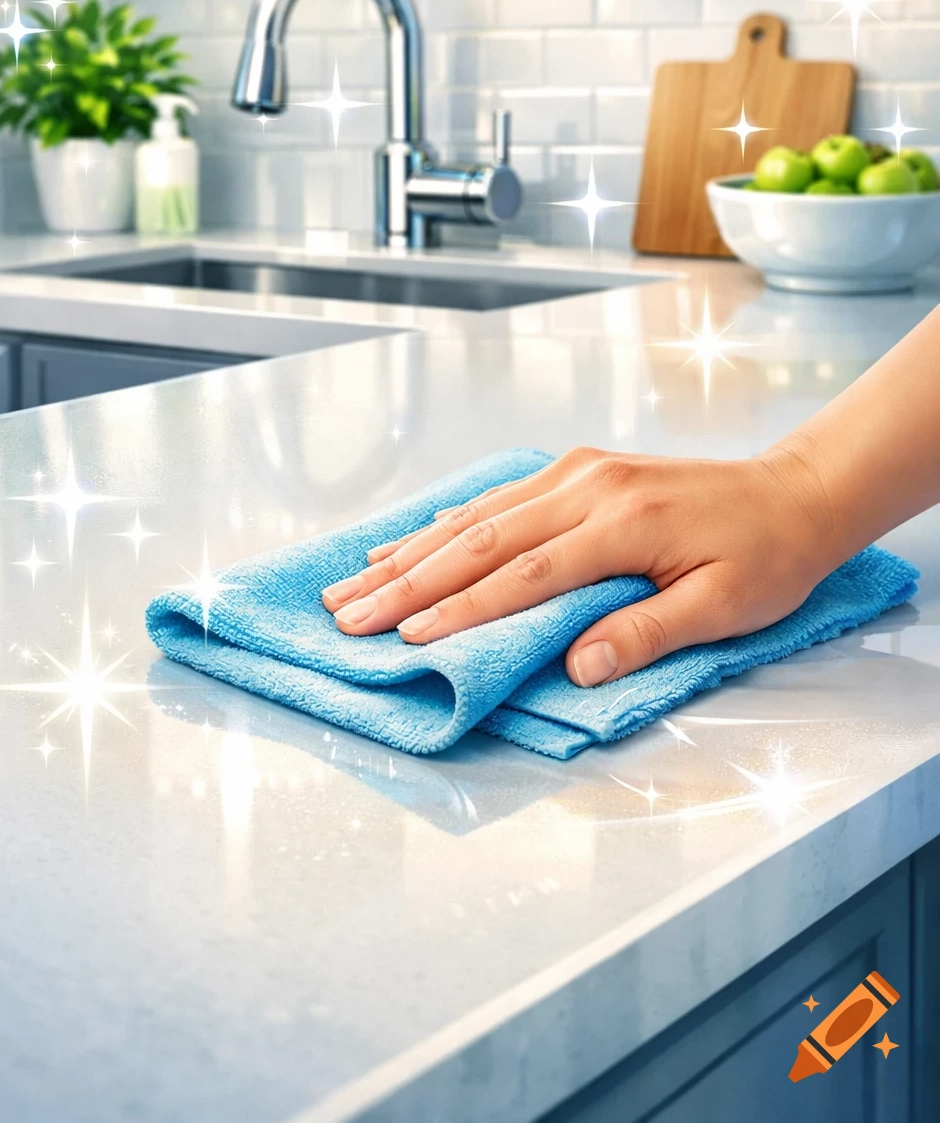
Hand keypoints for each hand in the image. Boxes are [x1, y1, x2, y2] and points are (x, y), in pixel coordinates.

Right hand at [321, 445, 838, 686]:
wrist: (791, 493)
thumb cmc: (765, 557)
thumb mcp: (726, 606)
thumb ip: (648, 632)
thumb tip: (577, 668)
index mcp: (623, 522)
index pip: (525, 573)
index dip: (463, 608)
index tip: (407, 638)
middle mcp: (588, 485)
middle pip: (481, 538)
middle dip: (408, 580)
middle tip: (347, 613)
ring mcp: (578, 471)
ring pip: (478, 514)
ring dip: (411, 551)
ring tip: (352, 582)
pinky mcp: (576, 469)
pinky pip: (497, 498)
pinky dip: (445, 523)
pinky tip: (406, 543)